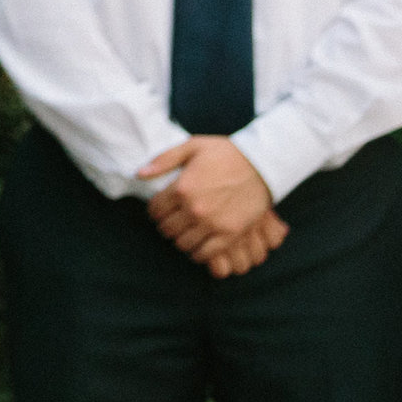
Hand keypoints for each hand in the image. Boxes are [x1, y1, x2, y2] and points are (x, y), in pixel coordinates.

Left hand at [142, 137, 282, 273]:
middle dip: (167, 225)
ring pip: (182, 244)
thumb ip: (164, 160)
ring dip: (181, 239)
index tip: (162, 210)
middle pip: (167, 229)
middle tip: (174, 221)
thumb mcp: (192, 147)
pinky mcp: (230, 234)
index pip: (155, 211)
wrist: (261, 164)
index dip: (155, 211)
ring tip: (186, 231)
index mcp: (182, 188)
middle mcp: (194, 208)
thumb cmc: (225, 153)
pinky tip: (199, 244)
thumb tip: (139, 174)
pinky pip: (205, 254)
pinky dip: (198, 253)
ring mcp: (212, 223)